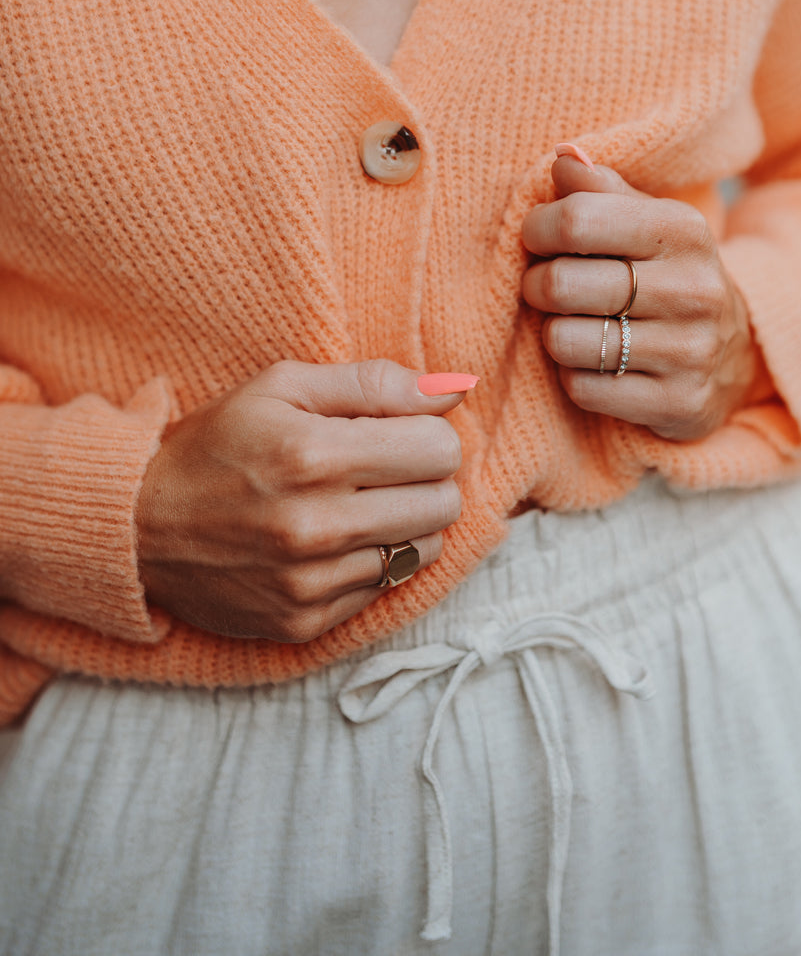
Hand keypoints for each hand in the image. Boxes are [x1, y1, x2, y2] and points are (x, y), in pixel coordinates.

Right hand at [135, 360, 470, 642]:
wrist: (138, 526)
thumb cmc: (217, 443)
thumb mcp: (283, 385)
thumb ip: (373, 383)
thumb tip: (455, 388)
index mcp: (314, 454)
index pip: (439, 450)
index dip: (428, 434)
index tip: (398, 432)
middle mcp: (316, 525)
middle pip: (443, 503)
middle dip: (426, 478)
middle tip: (384, 468)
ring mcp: (310, 582)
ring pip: (423, 550)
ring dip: (406, 523)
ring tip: (360, 503)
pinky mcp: (303, 622)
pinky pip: (383, 589)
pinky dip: (372, 561)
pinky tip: (334, 541)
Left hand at [520, 149, 770, 441]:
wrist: (737, 355)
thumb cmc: (667, 275)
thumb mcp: (647, 221)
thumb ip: (600, 187)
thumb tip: (564, 157)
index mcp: (683, 229)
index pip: (576, 219)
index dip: (537, 228)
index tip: (537, 238)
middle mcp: (694, 288)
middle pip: (562, 283)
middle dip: (537, 285)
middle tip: (547, 288)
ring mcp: (690, 351)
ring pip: (566, 341)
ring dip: (554, 335)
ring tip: (572, 325)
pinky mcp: (680, 403)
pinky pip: (584, 389)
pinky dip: (573, 377)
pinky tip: (595, 365)